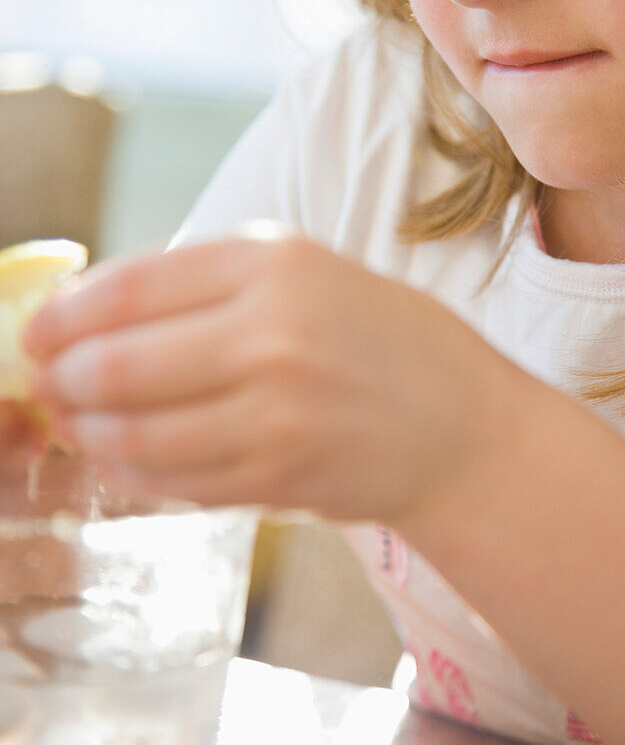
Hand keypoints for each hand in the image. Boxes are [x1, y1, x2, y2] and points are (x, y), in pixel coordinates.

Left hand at [23, 228, 516, 528]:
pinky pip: (171, 481)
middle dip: (61, 382)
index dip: (63, 316)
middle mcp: (270, 333)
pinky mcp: (276, 478)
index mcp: (273, 263)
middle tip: (49, 386)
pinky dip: (131, 471)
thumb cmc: (384, 341)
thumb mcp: (307, 272)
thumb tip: (93, 307)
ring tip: (78, 424)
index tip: (38, 332)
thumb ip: (206, 282)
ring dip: (87, 433)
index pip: (127, 288)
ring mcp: (274, 413)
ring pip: (133, 434)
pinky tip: (126, 457)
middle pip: (113, 366)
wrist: (463, 428)